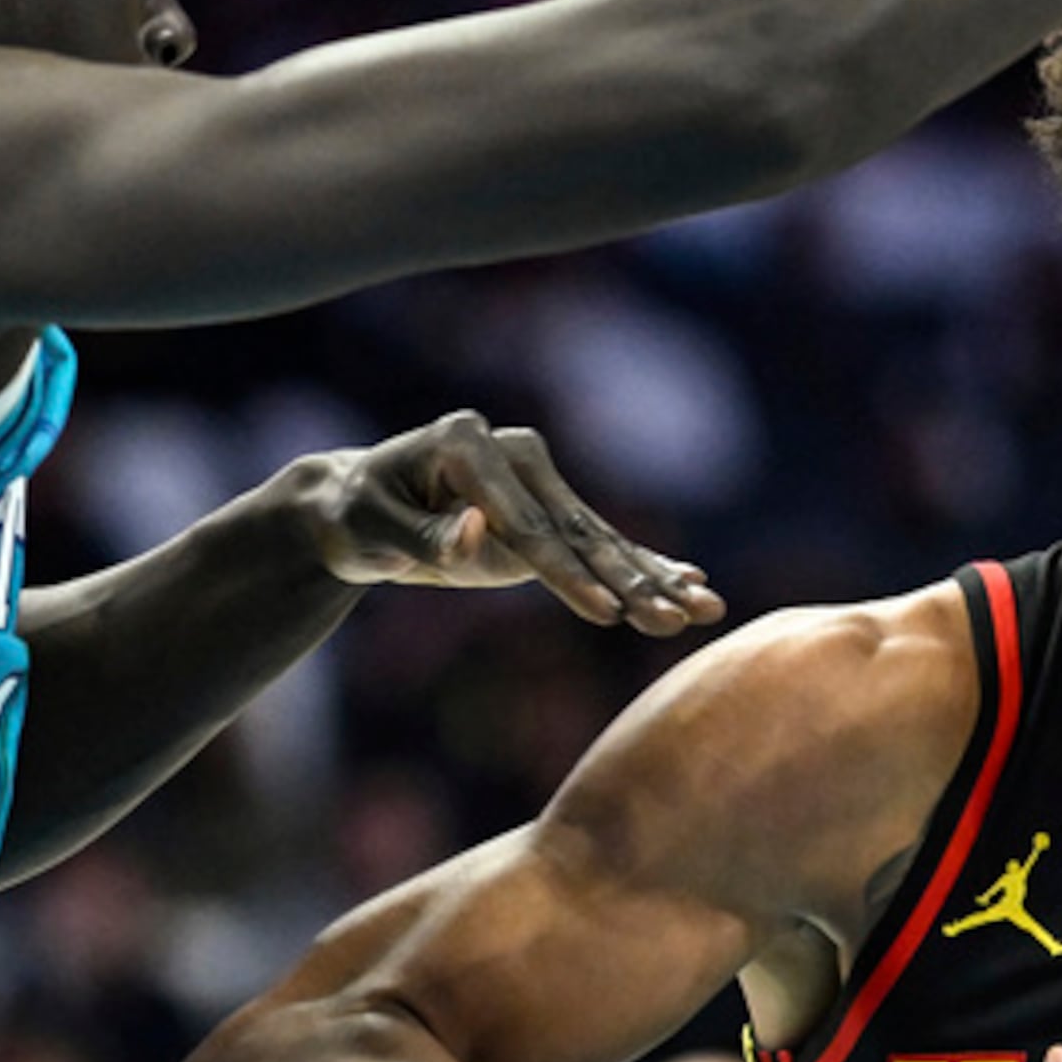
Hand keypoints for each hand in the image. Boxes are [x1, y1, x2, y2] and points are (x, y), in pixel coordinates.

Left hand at [303, 411, 725, 637]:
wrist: (355, 504)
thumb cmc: (355, 515)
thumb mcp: (370, 530)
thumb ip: (425, 536)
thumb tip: (477, 531)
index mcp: (468, 443)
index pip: (525, 524)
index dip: (566, 574)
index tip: (606, 614)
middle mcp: (513, 450)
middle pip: (577, 528)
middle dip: (632, 579)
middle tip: (680, 618)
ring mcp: (535, 474)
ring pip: (599, 536)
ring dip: (654, 579)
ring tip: (706, 609)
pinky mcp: (546, 504)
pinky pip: (597, 541)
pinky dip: (643, 566)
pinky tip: (689, 584)